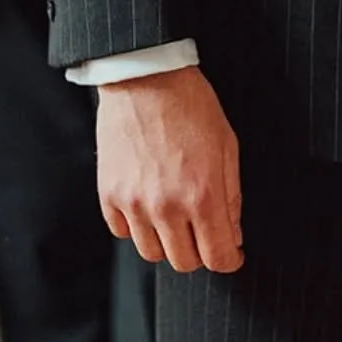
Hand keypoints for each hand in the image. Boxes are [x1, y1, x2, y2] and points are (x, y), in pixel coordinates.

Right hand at [96, 66, 242, 273]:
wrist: (147, 78)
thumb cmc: (191, 106)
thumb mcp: (227, 146)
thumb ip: (231, 196)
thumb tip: (233, 233)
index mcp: (202, 194)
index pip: (217, 256)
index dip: (230, 260)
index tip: (232, 255)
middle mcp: (166, 206)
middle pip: (184, 262)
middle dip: (201, 252)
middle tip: (205, 232)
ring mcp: (133, 204)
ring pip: (152, 254)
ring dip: (168, 242)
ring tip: (176, 215)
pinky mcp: (109, 195)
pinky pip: (124, 233)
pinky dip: (138, 227)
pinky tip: (149, 203)